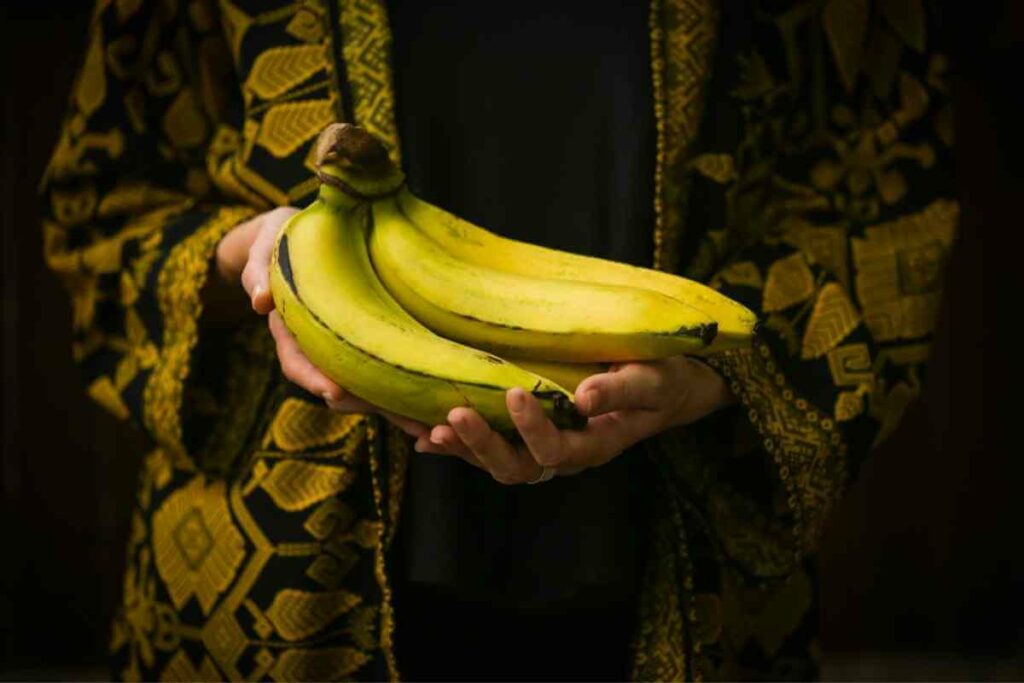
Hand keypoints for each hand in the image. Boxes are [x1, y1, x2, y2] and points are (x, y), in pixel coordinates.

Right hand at [216, 207, 428, 438]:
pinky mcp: (367, 348)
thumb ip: (258, 270)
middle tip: (395, 418)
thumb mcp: (266, 245)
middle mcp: (317, 349)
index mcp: (290, 330)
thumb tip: (258, 299)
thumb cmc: (283, 238)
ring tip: (425, 426)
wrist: (301, 237)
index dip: (314, 379)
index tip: (333, 391)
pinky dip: (406, 393)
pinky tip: (433, 409)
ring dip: (393, 410)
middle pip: (337, 388)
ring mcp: (343, 353)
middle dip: (365, 405)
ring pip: (365, 390)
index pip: (297, 363)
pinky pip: (384, 376)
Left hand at [413, 356, 734, 483]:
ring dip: (460, 449)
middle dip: (482, 445)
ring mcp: (544, 450)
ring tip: (426, 429)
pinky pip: (488, 449)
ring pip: (496, 463)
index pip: (558, 450)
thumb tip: (583, 397)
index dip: (533, 429)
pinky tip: (423, 437)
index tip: (515, 392)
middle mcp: (565, 455)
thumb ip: (621, 389)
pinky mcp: (530, 438)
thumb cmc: (663, 381)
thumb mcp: (653, 381)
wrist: (667, 392)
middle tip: (455, 415)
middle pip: (517, 468)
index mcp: (596, 445)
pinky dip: (455, 447)